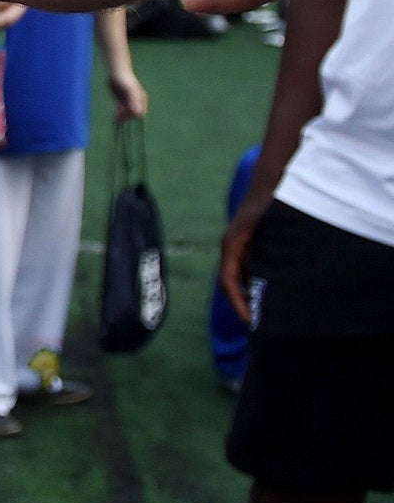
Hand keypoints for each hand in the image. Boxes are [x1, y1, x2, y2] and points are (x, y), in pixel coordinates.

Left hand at [106, 67, 147, 122]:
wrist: (116, 71)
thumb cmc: (124, 79)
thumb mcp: (129, 90)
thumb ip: (133, 101)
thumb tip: (138, 113)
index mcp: (141, 99)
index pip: (140, 113)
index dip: (132, 115)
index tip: (124, 113)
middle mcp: (136, 101)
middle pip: (132, 114)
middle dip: (126, 117)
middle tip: (116, 117)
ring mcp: (129, 101)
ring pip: (126, 113)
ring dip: (121, 117)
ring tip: (114, 119)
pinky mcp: (121, 101)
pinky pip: (121, 111)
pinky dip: (118, 115)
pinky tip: (114, 118)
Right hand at [219, 191, 268, 324]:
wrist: (272, 179)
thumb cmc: (271, 203)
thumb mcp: (267, 233)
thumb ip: (261, 256)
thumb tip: (263, 287)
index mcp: (232, 247)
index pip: (229, 282)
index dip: (239, 304)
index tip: (251, 321)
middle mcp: (231, 247)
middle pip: (231, 282)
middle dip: (243, 303)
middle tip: (259, 323)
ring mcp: (238, 243)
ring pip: (238, 274)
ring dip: (249, 292)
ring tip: (264, 310)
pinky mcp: (246, 240)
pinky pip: (246, 265)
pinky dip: (255, 279)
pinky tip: (271, 287)